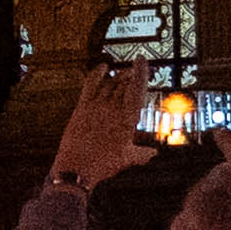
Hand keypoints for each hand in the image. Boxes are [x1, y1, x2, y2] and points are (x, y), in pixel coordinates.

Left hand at [51, 62, 158, 190]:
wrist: (77, 168)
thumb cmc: (103, 164)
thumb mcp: (127, 158)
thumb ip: (142, 154)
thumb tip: (153, 153)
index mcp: (127, 119)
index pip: (136, 89)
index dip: (140, 72)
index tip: (142, 61)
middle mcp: (113, 109)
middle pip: (123, 83)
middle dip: (131, 74)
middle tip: (135, 71)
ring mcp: (96, 106)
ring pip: (110, 83)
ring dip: (118, 75)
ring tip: (124, 73)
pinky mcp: (82, 107)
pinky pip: (91, 84)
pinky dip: (98, 73)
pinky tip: (103, 67)